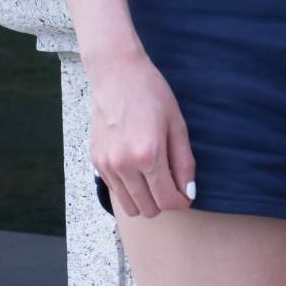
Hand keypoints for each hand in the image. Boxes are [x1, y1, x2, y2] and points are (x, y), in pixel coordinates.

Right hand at [89, 54, 196, 219]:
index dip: (182, 202)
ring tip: (154, 178)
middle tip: (171, 182)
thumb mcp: (177, 125)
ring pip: (130, 206)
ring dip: (146, 200)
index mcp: (148, 155)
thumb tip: (188, 192)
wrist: (116, 75)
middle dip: (165, 202)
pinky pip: (116, 191)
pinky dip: (129, 189)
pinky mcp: (96, 161)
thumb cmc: (151, 94)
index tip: (186, 193)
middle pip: (149, 210)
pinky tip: (137, 168)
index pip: (168, 201)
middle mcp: (123, 165)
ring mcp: (107, 165)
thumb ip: (184, 162)